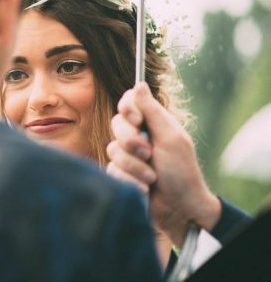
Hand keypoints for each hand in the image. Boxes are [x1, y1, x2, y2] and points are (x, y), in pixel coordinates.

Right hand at [106, 82, 221, 246]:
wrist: (180, 210)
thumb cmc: (182, 173)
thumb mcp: (170, 138)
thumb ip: (152, 111)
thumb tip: (139, 83)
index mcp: (152, 123)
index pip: (128, 102)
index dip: (128, 108)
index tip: (136, 120)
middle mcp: (137, 136)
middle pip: (117, 124)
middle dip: (131, 141)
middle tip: (148, 153)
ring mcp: (128, 156)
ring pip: (113, 150)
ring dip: (135, 166)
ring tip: (152, 177)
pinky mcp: (120, 174)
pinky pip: (112, 170)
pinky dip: (130, 180)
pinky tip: (144, 188)